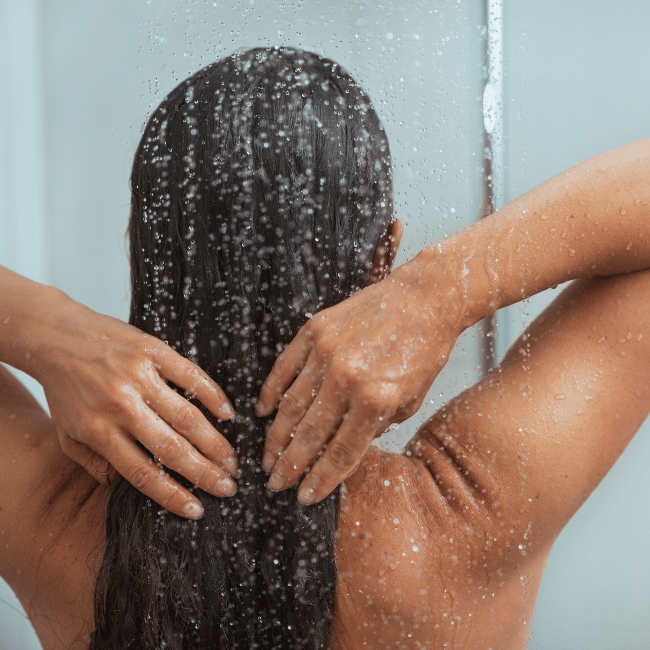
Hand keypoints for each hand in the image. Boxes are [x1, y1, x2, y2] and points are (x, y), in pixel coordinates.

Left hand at [34, 295, 237, 519]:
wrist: (55, 335)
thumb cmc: (64, 388)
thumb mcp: (66, 434)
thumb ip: (93, 464)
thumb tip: (124, 488)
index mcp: (99, 431)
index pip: (142, 473)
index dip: (173, 495)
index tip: (197, 509)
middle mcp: (121, 407)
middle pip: (171, 449)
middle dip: (205, 473)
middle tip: (229, 487)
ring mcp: (139, 377)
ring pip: (186, 417)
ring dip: (214, 443)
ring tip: (233, 460)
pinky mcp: (153, 351)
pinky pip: (190, 376)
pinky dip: (213, 396)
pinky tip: (228, 414)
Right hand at [256, 252, 464, 503]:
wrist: (424, 299)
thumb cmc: (423, 351)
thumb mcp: (411, 400)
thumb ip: (376, 427)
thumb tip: (343, 449)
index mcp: (377, 401)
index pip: (341, 453)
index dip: (320, 480)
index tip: (304, 496)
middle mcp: (348, 379)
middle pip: (310, 435)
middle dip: (290, 466)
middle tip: (275, 484)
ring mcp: (327, 352)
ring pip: (291, 406)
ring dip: (276, 437)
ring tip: (266, 459)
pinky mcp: (315, 331)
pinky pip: (284, 368)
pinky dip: (270, 392)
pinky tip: (262, 412)